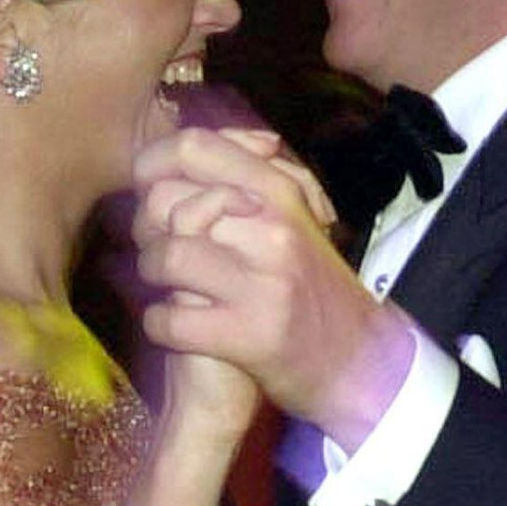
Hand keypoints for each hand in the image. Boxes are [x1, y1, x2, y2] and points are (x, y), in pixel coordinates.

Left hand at [133, 128, 413, 451]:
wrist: (360, 362)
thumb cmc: (314, 287)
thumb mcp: (297, 219)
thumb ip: (255, 177)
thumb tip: (210, 143)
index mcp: (281, 192)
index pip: (192, 148)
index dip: (151, 165)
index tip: (147, 189)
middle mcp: (273, 229)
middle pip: (163, 201)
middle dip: (146, 229)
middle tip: (158, 247)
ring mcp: (262, 283)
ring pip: (164, 256)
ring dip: (152, 275)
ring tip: (168, 286)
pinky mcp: (248, 336)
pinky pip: (168, 319)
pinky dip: (160, 325)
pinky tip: (175, 327)